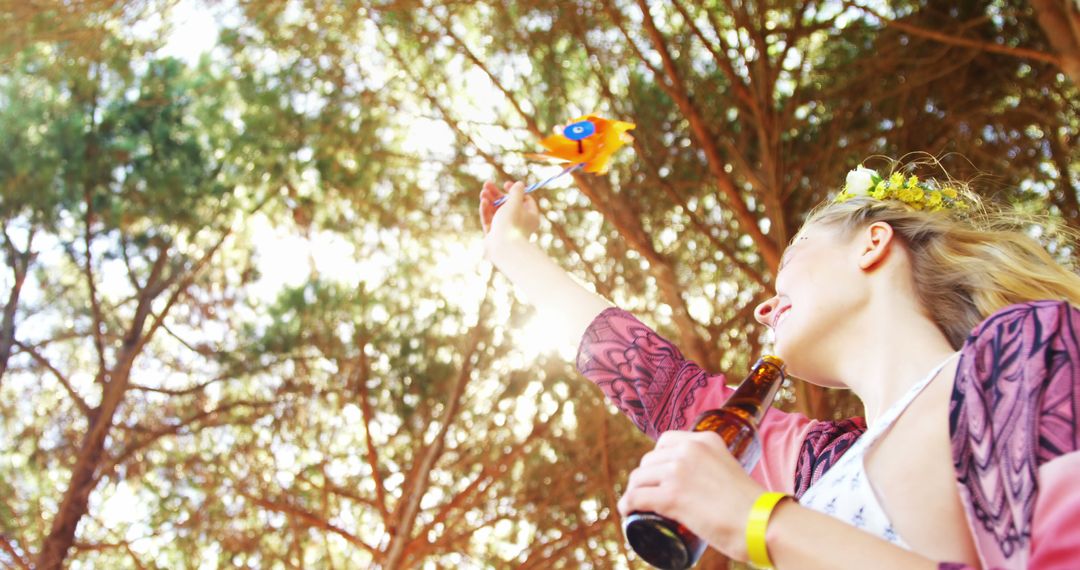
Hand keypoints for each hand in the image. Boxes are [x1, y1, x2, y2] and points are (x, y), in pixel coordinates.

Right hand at [478, 180, 540, 254]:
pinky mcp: (495, 235)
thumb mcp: (515, 203)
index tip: (504, 185)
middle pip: (507, 205)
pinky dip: (487, 211)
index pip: (524, 200)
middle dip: (496, 194)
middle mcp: (519, 223)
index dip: (514, 191)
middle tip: (487, 184)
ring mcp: (506, 229)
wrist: (503, 248)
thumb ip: (516, 192)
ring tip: (482, 192)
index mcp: (530, 216)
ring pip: (497, 212)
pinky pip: (491, 220)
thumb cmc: (511, 223)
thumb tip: (519, 184)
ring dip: (489, 201)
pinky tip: (483, 202)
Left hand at [617, 430, 765, 560]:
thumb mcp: (731, 470)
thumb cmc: (752, 507)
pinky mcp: (671, 496)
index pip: (665, 441)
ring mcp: (678, 471)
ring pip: (639, 478)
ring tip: (636, 504)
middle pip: (649, 460)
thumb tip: (707, 487)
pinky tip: (626, 511)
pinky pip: (635, 497)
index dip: (656, 459)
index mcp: (705, 440)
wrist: (763, 524)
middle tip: (648, 494)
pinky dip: (627, 505)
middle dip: (645, 477)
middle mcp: (689, 450)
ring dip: (635, 491)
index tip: (657, 474)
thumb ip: (717, 469)